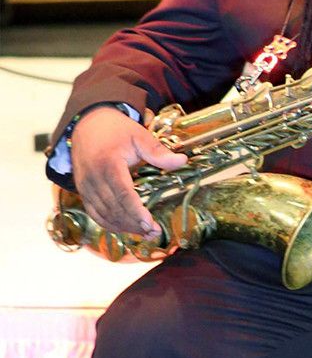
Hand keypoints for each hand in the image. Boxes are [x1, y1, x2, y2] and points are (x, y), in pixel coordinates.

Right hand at [70, 106, 186, 237]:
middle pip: (114, 208)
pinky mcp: (83, 192)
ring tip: (146, 234)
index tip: (150, 223)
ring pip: (104, 215)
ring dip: (124, 227)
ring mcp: (85, 186)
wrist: (87, 124)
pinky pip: (95, 214)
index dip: (135, 211)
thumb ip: (158, 152)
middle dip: (134, 224)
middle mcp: (93, 178)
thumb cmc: (116, 130)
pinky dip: (110, 225)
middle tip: (155, 232)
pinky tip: (127, 229)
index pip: (122, 193)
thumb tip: (182, 161)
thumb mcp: (139, 135)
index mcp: (108, 163)